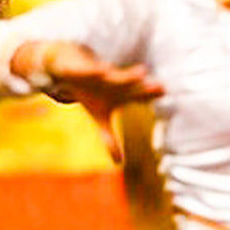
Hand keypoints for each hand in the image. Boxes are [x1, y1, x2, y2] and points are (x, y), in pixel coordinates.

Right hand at [13, 41, 162, 161]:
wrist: (65, 66)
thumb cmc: (89, 92)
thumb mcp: (98, 117)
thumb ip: (109, 137)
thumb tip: (119, 163)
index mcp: (117, 91)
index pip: (136, 93)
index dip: (149, 93)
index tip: (163, 90)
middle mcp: (107, 80)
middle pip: (125, 82)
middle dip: (138, 82)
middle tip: (159, 85)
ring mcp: (92, 74)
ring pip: (108, 74)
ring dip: (121, 74)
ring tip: (139, 73)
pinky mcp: (75, 69)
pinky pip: (84, 71)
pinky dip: (92, 71)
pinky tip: (102, 70)